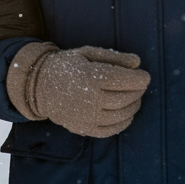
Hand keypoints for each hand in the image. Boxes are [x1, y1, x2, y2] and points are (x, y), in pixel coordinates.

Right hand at [6, 42, 150, 137]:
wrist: (39, 86)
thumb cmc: (67, 66)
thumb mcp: (87, 54)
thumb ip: (113, 58)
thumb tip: (138, 63)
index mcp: (89, 77)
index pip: (124, 80)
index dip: (140, 79)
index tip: (145, 76)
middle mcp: (89, 100)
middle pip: (125, 98)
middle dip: (138, 91)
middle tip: (140, 85)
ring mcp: (86, 117)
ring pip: (121, 115)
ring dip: (133, 106)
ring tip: (134, 98)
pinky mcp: (84, 129)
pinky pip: (112, 129)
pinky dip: (124, 122)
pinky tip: (126, 113)